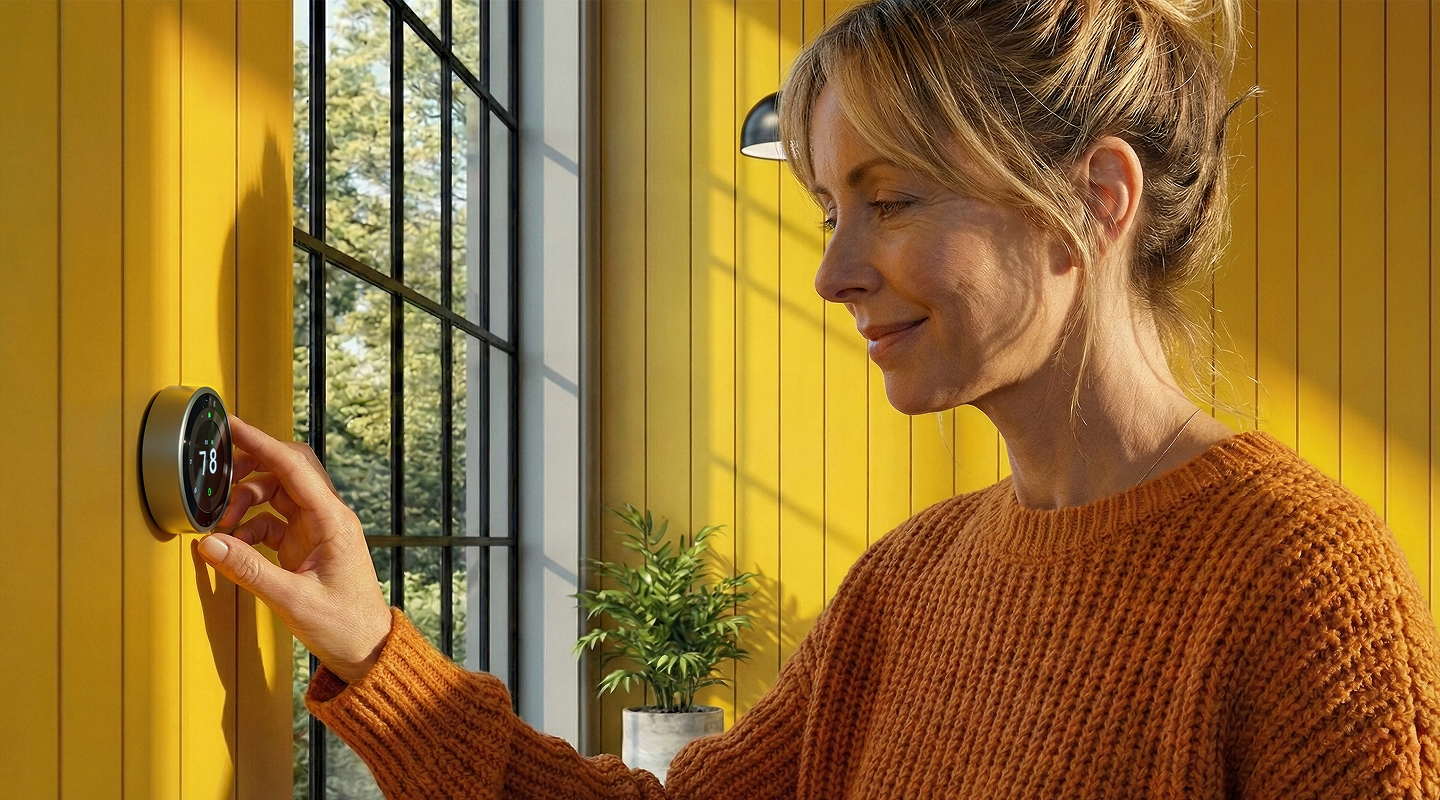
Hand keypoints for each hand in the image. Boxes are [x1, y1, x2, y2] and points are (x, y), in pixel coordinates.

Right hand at [197, 415, 392, 683]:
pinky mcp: (306, 545)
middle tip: (216, 481)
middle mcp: (327, 517)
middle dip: (249, 469)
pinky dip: (248, 528)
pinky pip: (271, 521)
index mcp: (333, 520)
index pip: (293, 466)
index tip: (231, 425)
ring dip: (244, 503)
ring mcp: (317, 530)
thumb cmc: (344, 625)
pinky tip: (232, 547)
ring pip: (276, 494)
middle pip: (286, 471)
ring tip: (220, 527)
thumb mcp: (292, 600)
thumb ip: (249, 571)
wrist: (367, 649)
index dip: (260, 442)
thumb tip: (209, 544)